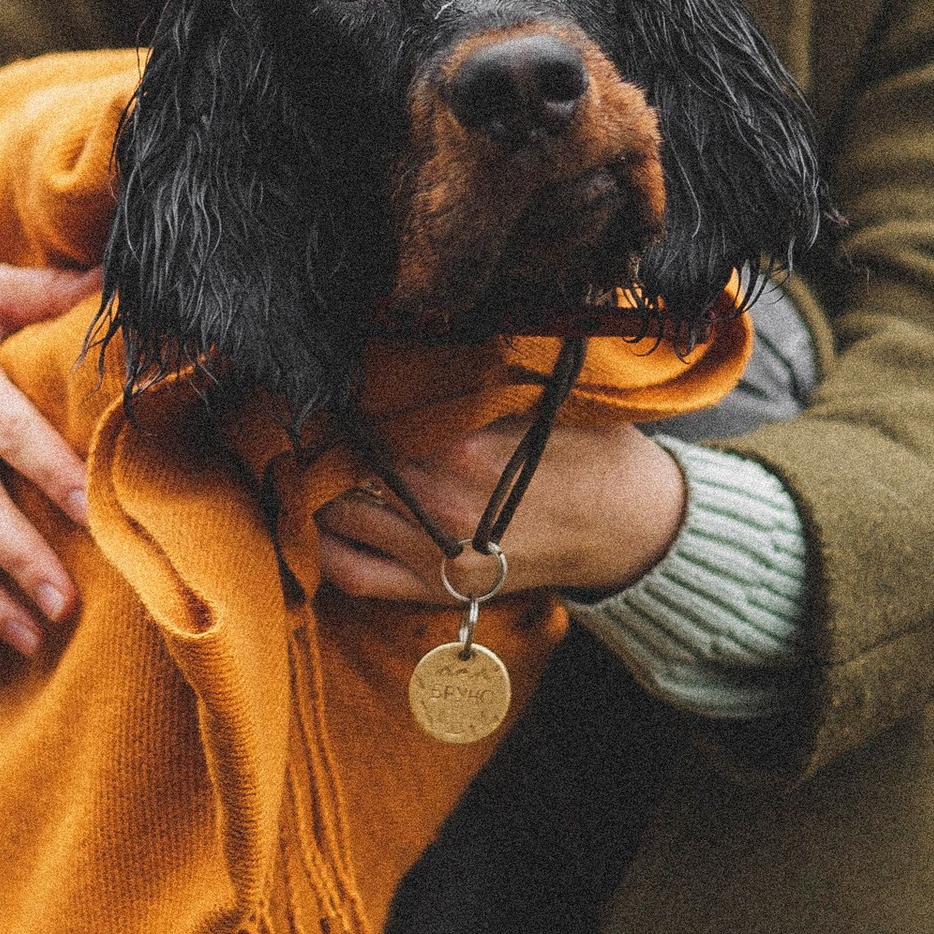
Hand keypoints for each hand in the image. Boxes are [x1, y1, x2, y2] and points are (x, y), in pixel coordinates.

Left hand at [316, 412, 686, 607]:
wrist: (634, 530)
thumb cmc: (593, 455)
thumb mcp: (545, 400)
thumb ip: (478, 380)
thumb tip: (414, 343)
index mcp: (465, 447)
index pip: (370, 414)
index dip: (340, 395)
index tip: (321, 377)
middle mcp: (441, 504)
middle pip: (345, 461)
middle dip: (321, 436)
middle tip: (299, 413)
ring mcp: (434, 554)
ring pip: (335, 514)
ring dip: (314, 483)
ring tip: (305, 456)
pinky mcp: (435, 590)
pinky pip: (352, 573)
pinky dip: (322, 545)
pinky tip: (318, 515)